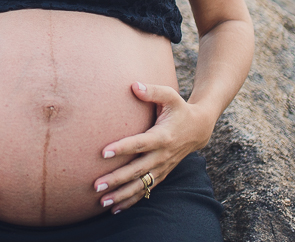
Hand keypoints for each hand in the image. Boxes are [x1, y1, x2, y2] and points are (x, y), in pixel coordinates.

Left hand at [91, 82, 213, 214]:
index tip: (103, 152)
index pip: (139, 144)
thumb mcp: (170, 96)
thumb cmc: (179, 109)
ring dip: (121, 194)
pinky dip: (131, 201)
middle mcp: (162, 155)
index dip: (122, 148)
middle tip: (96, 185)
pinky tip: (114, 209)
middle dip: (116, 179)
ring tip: (101, 202)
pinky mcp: (161, 174)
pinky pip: (146, 190)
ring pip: (141, 185)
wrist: (199, 129)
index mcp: (162, 136)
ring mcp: (162, 167)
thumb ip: (153, 91)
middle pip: (137, 170)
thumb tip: (134, 85)